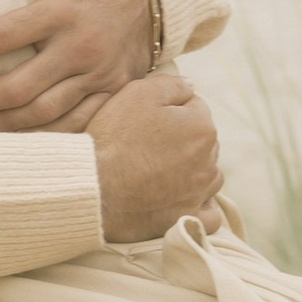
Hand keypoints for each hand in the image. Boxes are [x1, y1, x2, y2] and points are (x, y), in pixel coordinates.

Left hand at [0, 0, 157, 129]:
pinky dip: (47, 135)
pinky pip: (77, 122)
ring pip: (46, 111)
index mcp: (60, 11)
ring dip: (8, 124)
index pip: (4, 36)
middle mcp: (79, 46)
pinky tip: (22, 138)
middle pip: (21, 85)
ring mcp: (99, 74)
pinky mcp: (113, 92)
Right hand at [88, 73, 221, 244]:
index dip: (171, 109)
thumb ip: (171, 84)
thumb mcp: (138, 93)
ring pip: (209, 175)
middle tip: (149, 144)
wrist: (93, 186)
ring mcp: (199, 192)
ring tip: (164, 171)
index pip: (196, 107)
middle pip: (203, 141)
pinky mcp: (187, 218)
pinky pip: (209, 214)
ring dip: (195, 170)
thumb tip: (191, 86)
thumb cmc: (113, 138)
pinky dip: (201, 206)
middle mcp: (208, 161)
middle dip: (184, 139)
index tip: (148, 118)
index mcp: (202, 127)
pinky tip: (185, 200)